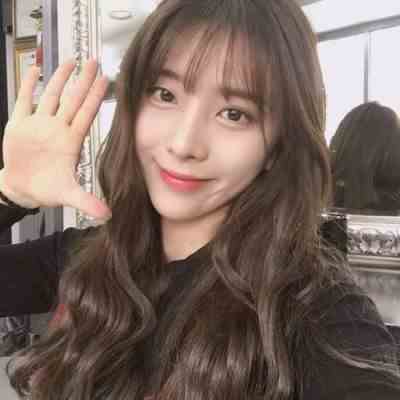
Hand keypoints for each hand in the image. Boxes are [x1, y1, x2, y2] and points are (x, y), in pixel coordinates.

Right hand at [1, 59, 111, 219]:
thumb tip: (108, 215)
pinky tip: (35, 69)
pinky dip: (27, 85)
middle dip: (82, 81)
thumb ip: (87, 202)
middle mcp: (57, 128)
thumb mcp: (68, 195)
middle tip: (94, 61)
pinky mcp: (19, 124)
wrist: (23, 189)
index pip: (85, 114)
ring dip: (59, 78)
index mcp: (70, 141)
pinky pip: (23, 100)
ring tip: (70, 61)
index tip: (105, 79)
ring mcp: (38, 124)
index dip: (95, 97)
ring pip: (51, 96)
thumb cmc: (47, 189)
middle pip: (72, 100)